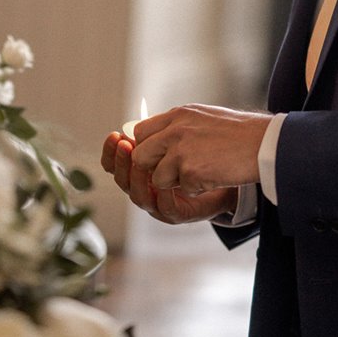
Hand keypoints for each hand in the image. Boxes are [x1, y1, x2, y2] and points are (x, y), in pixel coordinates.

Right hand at [100, 131, 236, 224]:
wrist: (227, 172)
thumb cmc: (199, 153)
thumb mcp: (174, 138)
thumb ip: (155, 133)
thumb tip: (134, 123)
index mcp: (139, 169)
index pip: (114, 164)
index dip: (110, 151)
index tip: (114, 135)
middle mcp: (145, 188)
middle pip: (122, 180)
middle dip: (121, 162)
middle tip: (125, 145)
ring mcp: (159, 203)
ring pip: (138, 196)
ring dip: (137, 178)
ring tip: (141, 161)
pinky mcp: (178, 213)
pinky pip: (165, 207)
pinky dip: (162, 195)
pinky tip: (165, 182)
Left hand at [131, 103, 269, 195]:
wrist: (264, 143)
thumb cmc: (238, 132)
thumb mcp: (202, 118)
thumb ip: (177, 126)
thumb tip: (155, 140)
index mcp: (177, 115)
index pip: (141, 133)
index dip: (147, 149)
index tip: (159, 158)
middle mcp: (174, 130)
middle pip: (141, 156)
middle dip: (153, 169)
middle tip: (175, 172)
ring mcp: (181, 151)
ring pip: (158, 178)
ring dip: (176, 182)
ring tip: (202, 172)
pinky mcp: (190, 171)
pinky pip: (183, 190)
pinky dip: (197, 189)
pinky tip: (215, 177)